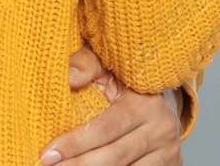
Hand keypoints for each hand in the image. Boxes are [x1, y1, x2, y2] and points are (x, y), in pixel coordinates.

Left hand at [43, 50, 180, 164]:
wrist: (162, 95)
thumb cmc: (126, 81)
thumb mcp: (106, 66)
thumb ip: (85, 65)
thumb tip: (70, 77)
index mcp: (144, 103)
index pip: (105, 128)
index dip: (75, 143)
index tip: (48, 154)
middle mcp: (161, 128)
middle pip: (115, 156)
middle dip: (79, 165)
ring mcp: (168, 150)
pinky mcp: (170, 164)